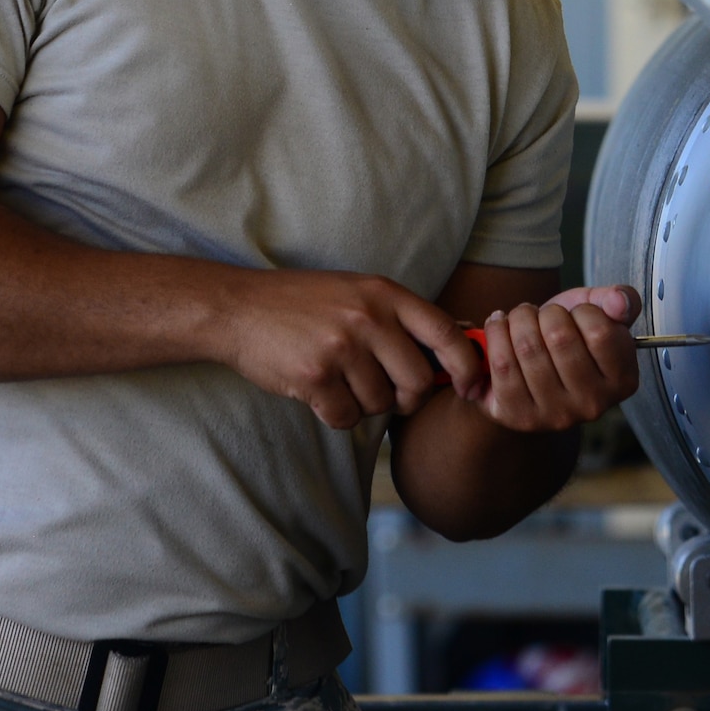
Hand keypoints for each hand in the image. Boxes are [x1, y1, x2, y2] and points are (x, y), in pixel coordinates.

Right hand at [218, 269, 487, 428]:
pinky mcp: (315, 376)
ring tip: (341, 381)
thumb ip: (400, 318)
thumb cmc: (305, 304)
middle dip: (406, 397)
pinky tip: (321, 393)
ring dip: (365, 404)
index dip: (466, 365)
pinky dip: (338, 415)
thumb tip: (457, 347)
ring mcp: (341, 347)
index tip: (469, 385)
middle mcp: (368, 318)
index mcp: (385, 294)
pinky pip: (347, 417)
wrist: (240, 308)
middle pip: (416, 380)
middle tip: (386, 392)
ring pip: (380, 403)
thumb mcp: (359, 293)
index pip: (446, 333)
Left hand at [470, 283, 642, 431]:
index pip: (600, 332)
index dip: (582, 311)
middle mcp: (593, 405)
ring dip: (518, 319)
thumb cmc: (571, 333)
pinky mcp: (519, 416)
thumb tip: (618, 302)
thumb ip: (620, 299)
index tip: (575, 314)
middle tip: (543, 314)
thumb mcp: (599, 310)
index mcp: (622, 380)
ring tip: (521, 318)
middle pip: (560, 338)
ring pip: (528, 348)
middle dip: (546, 312)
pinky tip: (499, 326)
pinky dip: (495, 334)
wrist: (532, 362)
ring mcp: (555, 415)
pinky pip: (502, 364)